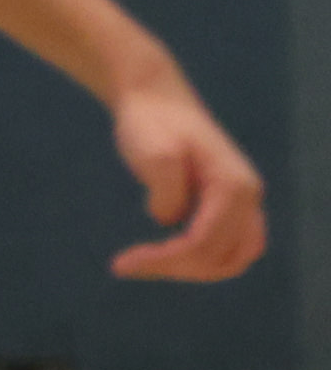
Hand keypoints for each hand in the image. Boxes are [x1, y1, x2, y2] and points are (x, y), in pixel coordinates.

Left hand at [110, 70, 266, 280]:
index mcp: (234, 186)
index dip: (166, 261)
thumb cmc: (152, 123)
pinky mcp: (228, 204)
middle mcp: (248, 196)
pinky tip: (159, 255)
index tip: (120, 263)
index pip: (205, 243)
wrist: (155, 100)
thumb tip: (169, 219)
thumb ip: (166, 187)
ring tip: (145, 265)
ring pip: (233, 257)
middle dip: (180, 269)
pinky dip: (199, 259)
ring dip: (193, 269)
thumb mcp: (154, 151)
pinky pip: (226, 246)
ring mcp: (242, 201)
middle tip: (129, 265)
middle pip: (226, 258)